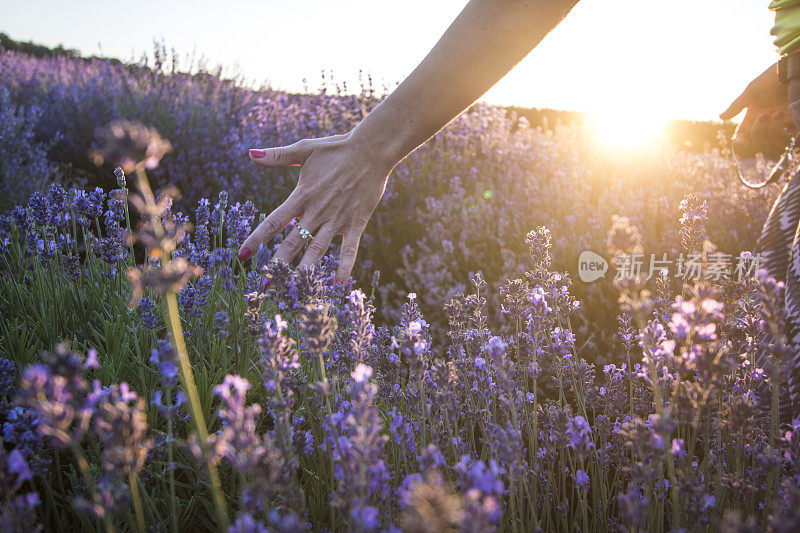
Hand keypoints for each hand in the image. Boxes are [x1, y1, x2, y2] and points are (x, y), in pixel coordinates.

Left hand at [237, 132, 392, 282]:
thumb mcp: (305, 150)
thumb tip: (250, 153)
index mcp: (302, 195)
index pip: (273, 221)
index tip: (241, 255)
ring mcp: (336, 219)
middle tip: (264, 285)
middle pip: (292, 243)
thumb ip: (277, 156)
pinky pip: (349, 249)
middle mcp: (316, 211)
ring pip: (318, 250)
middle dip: (277, 265)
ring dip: (305, 271)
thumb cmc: (336, 149)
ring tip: (294, 290)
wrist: (371, 150)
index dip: (256, 239)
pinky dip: (344, 266)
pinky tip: (338, 284)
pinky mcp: (355, 222)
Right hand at [721, 63, 796, 153]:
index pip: (743, 133)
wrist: (791, 72)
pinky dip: (790, 133)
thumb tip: (720, 117)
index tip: (740, 141)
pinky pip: (791, 134)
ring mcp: (779, 122)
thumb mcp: (751, 91)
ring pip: (773, 137)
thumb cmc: (770, 79)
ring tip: (780, 113)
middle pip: (757, 137)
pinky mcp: (793, 121)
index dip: (740, 140)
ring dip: (775, 127)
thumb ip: (736, 106)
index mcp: (752, 116)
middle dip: (760, 128)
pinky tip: (789, 124)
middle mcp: (764, 121)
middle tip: (766, 114)